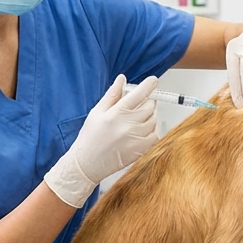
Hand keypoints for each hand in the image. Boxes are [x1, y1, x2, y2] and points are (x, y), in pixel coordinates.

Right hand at [44, 75, 159, 206]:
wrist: (87, 164)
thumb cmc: (90, 137)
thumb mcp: (97, 112)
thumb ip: (112, 94)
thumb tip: (122, 79)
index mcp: (116, 113)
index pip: (139, 94)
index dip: (149, 85)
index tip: (153, 81)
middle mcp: (128, 125)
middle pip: (149, 106)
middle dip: (148, 101)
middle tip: (141, 102)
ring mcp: (136, 139)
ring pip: (154, 120)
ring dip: (150, 115)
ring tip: (138, 118)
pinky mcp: (141, 150)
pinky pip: (155, 135)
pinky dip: (152, 130)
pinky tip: (142, 130)